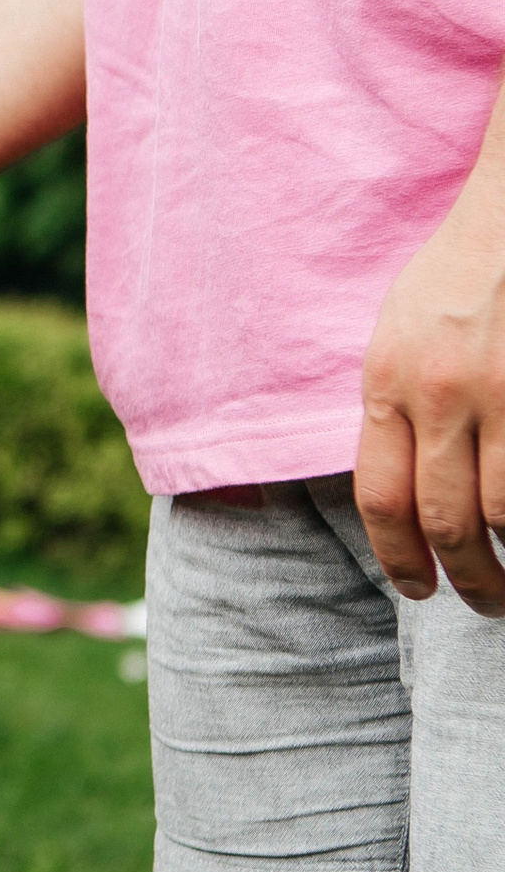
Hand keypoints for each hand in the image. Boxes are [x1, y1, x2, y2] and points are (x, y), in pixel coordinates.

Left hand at [356, 218, 504, 612]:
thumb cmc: (461, 270)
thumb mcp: (399, 333)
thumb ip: (396, 405)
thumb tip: (399, 482)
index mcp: (389, 383)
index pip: (380, 498)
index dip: (396, 558)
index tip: (418, 589)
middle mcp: (441, 393)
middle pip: (443, 520)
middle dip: (464, 577)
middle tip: (482, 601)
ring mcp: (503, 392)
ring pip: (504, 509)